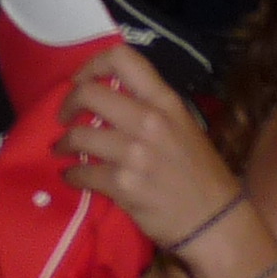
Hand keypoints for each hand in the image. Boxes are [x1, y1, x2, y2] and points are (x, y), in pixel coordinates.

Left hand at [61, 44, 242, 252]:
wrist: (214, 219)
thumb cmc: (200, 172)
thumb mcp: (183, 125)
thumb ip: (150, 107)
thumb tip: (110, 96)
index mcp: (165, 101)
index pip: (122, 58)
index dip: (92, 64)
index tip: (80, 80)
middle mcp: (149, 121)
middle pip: (90, 93)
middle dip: (67, 104)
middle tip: (64, 117)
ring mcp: (135, 153)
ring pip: (78, 135)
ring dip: (63, 144)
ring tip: (62, 149)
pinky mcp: (123, 185)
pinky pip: (82, 173)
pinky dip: (71, 175)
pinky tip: (72, 177)